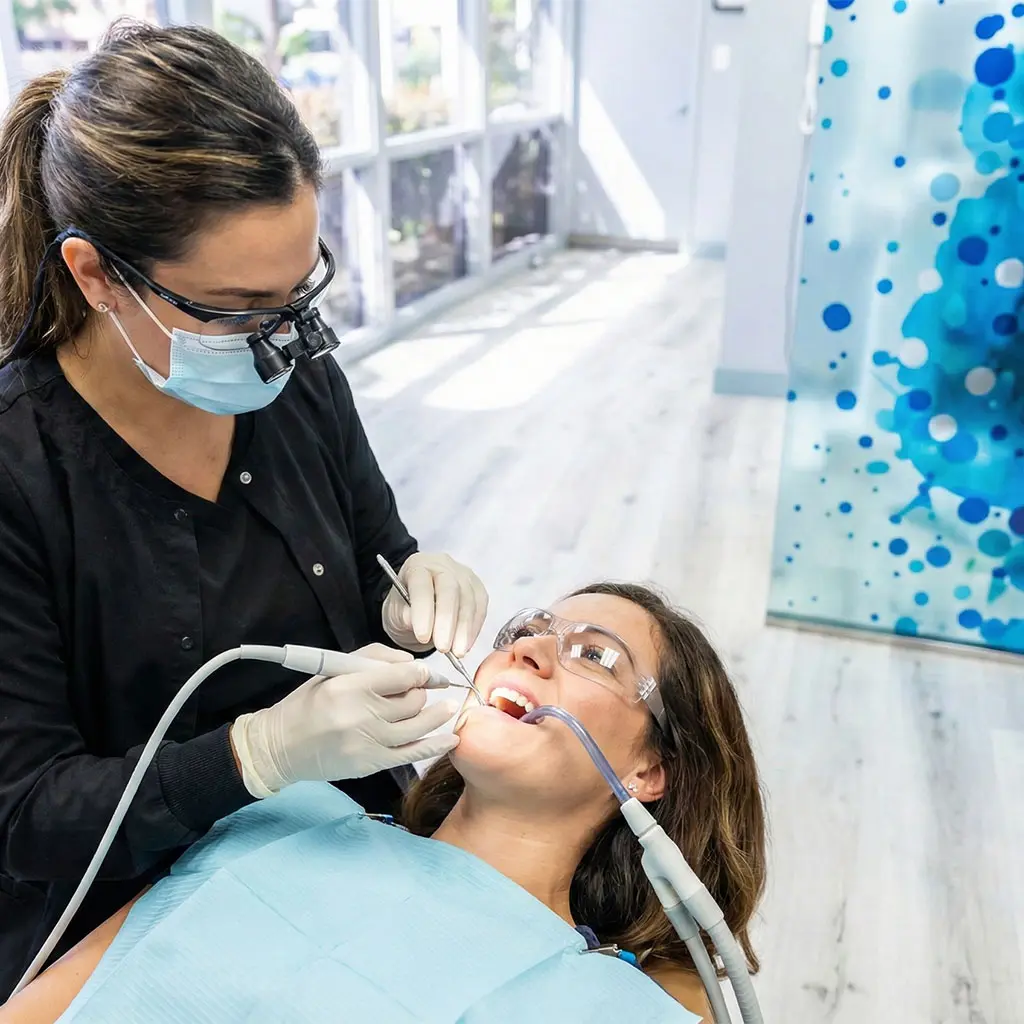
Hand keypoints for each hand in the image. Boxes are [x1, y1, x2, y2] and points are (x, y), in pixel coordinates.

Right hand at [230, 643, 460, 796]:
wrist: (281, 747)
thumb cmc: (308, 703)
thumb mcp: (334, 669)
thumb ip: (374, 658)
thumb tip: (412, 663)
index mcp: (349, 687)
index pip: (401, 676)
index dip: (420, 673)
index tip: (424, 672)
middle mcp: (361, 716)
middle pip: (413, 701)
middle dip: (422, 693)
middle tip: (421, 690)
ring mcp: (368, 743)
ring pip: (418, 726)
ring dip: (436, 715)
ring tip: (448, 707)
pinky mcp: (371, 764)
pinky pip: (413, 754)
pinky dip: (436, 746)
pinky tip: (451, 739)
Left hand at [381, 552, 488, 656]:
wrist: (419, 607)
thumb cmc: (405, 608)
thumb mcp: (396, 613)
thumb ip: (405, 617)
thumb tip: (420, 627)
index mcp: (417, 566)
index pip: (422, 585)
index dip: (423, 611)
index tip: (422, 636)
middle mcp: (443, 565)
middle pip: (450, 590)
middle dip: (447, 621)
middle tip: (443, 647)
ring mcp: (464, 576)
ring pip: (469, 600)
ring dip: (464, 629)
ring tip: (456, 652)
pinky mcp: (478, 590)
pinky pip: (480, 609)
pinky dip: (473, 629)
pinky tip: (465, 645)